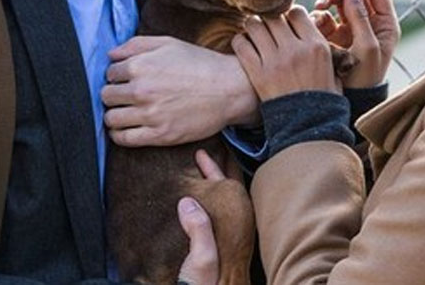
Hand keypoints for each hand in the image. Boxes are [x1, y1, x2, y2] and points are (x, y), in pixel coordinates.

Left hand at [102, 36, 258, 146]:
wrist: (228, 89)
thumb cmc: (200, 64)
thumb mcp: (169, 44)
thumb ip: (135, 45)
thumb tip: (111, 55)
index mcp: (141, 65)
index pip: (110, 73)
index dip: (117, 76)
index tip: (126, 80)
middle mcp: (141, 90)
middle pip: (106, 96)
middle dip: (113, 94)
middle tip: (126, 96)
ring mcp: (149, 114)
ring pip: (111, 119)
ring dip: (114, 115)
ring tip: (126, 112)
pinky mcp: (159, 135)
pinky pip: (123, 139)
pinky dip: (119, 134)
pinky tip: (127, 128)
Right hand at [176, 150, 223, 284]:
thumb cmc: (208, 284)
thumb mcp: (202, 258)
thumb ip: (198, 229)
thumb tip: (187, 202)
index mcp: (235, 221)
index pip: (228, 183)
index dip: (214, 165)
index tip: (200, 152)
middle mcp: (237, 225)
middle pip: (229, 187)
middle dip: (216, 170)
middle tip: (201, 154)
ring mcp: (231, 233)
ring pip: (224, 199)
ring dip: (213, 184)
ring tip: (200, 171)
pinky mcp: (222, 242)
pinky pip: (216, 212)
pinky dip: (207, 200)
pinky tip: (196, 201)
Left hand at [232, 6, 340, 100]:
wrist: (309, 127)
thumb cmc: (323, 100)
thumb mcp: (333, 70)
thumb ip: (323, 48)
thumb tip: (313, 30)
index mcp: (316, 45)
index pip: (296, 12)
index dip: (289, 15)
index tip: (286, 23)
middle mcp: (295, 49)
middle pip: (274, 16)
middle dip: (269, 19)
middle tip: (267, 27)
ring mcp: (275, 61)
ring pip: (255, 25)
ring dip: (253, 26)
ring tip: (255, 33)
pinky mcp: (257, 74)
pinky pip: (241, 45)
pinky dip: (240, 42)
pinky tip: (244, 46)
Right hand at [312, 0, 399, 87]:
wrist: (350, 101)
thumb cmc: (365, 78)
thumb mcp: (366, 47)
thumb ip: (360, 17)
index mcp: (384, 22)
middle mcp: (369, 22)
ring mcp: (351, 28)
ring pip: (339, 2)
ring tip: (320, 7)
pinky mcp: (334, 36)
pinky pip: (326, 17)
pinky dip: (320, 14)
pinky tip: (316, 21)